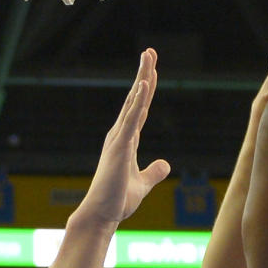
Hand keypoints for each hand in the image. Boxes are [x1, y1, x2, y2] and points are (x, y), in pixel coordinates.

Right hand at [75, 50, 170, 227]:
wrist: (102, 215)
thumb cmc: (117, 200)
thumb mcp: (143, 184)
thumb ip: (153, 172)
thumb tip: (165, 164)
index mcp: (126, 141)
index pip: (140, 109)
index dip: (147, 89)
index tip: (152, 70)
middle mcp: (121, 135)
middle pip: (136, 99)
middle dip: (144, 74)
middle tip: (150, 51)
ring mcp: (119, 140)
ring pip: (133, 103)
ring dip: (142, 80)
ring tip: (149, 58)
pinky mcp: (119, 148)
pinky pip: (131, 121)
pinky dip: (138, 103)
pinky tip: (144, 86)